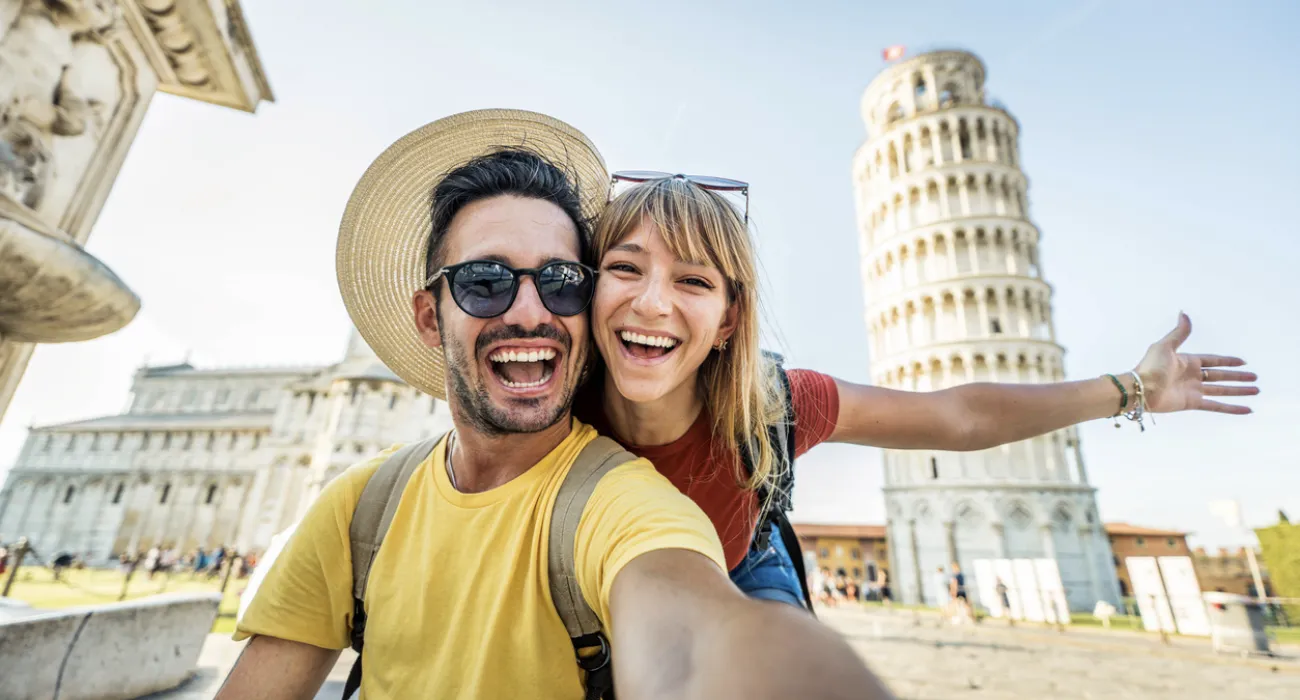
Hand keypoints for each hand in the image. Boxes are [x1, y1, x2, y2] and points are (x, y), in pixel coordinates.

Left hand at [1135, 313, 1257, 413]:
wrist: (1141, 390)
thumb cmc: (1150, 367)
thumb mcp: (1166, 346)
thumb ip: (1179, 333)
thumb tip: (1184, 313)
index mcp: (1188, 362)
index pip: (1213, 361)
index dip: (1228, 361)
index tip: (1243, 362)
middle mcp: (1192, 376)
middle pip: (1221, 376)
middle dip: (1238, 377)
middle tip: (1255, 377)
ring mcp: (1193, 390)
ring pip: (1222, 391)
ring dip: (1239, 391)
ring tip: (1256, 390)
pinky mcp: (1193, 403)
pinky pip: (1216, 406)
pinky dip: (1231, 408)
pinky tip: (1245, 409)